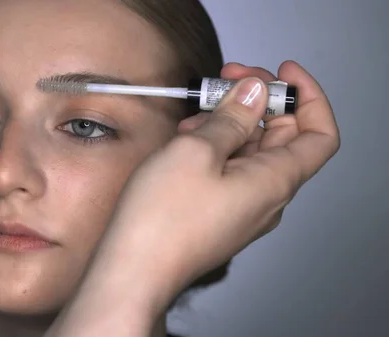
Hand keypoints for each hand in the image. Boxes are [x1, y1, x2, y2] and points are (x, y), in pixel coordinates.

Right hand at [46, 61, 339, 335]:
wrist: (134, 269)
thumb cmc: (162, 218)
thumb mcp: (197, 150)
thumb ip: (231, 117)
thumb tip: (254, 93)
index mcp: (274, 181)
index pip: (319, 134)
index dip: (307, 97)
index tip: (281, 73)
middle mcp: (266, 198)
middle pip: (281, 138)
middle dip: (257, 102)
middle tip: (224, 81)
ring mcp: (243, 208)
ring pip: (250, 153)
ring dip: (230, 124)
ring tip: (194, 115)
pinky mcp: (219, 214)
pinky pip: (230, 172)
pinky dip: (216, 147)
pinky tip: (186, 140)